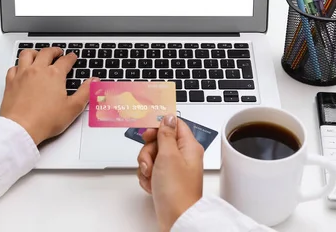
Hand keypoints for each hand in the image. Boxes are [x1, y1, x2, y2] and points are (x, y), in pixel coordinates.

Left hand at [0, 47, 95, 144]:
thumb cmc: (45, 120)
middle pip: (46, 53)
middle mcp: (38, 70)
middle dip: (54, 50)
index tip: (72, 57)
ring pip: (27, 54)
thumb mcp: (73, 108)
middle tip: (58, 52)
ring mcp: (22, 75)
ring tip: (39, 54)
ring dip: (35, 52)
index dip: (71, 57)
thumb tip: (94, 81)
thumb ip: (85, 92)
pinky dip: (18, 65)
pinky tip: (20, 69)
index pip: (65, 60)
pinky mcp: (10, 82)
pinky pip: (13, 67)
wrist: (21, 128)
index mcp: (54, 75)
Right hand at [137, 116, 203, 231]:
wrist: (176, 219)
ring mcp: (174, 168)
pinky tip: (151, 184)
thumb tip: (168, 117)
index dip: (159, 125)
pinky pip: (151, 170)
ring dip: (146, 165)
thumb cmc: (177, 190)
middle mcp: (183, 156)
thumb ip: (166, 134)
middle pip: (160, 140)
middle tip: (150, 161)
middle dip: (149, 150)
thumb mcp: (168, 155)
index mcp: (188, 146)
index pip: (174, 124)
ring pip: (152, 155)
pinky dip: (147, 176)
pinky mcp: (166, 180)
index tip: (148, 132)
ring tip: (151, 176)